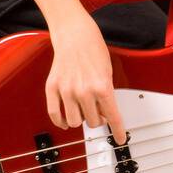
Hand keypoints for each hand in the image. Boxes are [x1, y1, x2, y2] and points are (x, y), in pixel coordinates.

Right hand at [45, 12, 126, 141]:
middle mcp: (83, 91)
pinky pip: (55, 114)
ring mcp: (66, 90)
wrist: (74, 34)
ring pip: (74, 122)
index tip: (121, 139)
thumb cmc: (93, 49)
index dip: (118, 131)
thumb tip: (104, 115)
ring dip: (80, 119)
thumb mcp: (109, 73)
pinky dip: (60, 121)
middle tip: (99, 112)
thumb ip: (106, 95)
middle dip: (98, 119)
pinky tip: (65, 121)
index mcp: (102, 87)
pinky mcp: (52, 88)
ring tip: (83, 111)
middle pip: (93, 122)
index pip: (112, 117)